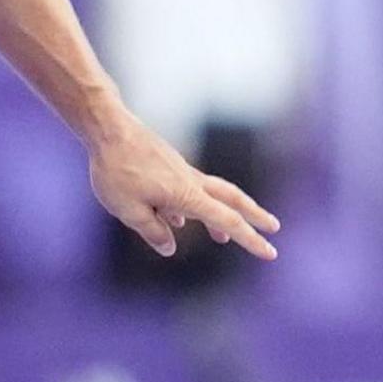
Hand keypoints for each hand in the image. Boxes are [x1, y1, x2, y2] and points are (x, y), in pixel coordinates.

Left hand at [90, 123, 280, 261]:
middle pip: (233, 199)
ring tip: (223, 236)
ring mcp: (181, 171)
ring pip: (213, 193)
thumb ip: (152, 232)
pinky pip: (188, 189)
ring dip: (224, 213)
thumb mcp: (129, 211)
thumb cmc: (116, 170)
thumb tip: (169, 248)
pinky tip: (177, 219)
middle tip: (274, 228)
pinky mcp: (169, 165)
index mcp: (186, 196)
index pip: (227, 222)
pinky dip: (192, 206)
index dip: (250, 240)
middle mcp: (191, 181)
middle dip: (254, 215)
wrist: (108, 128)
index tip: (270, 253)